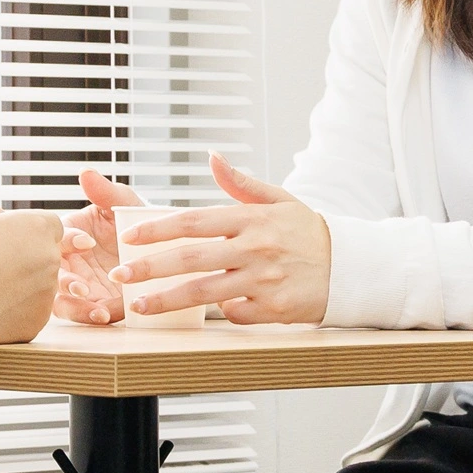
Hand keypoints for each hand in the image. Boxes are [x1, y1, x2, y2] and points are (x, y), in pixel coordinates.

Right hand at [0, 206, 63, 349]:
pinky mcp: (36, 323)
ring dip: (22, 285)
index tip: (9, 240)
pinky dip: (15, 310)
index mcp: (37, 229)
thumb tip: (1, 219)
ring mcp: (45, 295)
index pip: (51, 225)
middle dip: (26, 258)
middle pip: (46, 256)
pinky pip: (30, 311)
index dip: (29, 231)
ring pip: (40, 285)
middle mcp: (49, 260)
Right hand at [54, 168, 147, 324]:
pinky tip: (107, 317)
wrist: (162, 249)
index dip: (66, 241)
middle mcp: (69, 261)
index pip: (57, 237)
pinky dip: (91, 316)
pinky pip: (84, 314)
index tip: (85, 243)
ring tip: (97, 311)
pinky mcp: (94, 305)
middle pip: (51, 274)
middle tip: (81, 287)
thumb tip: (86, 172)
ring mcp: (80, 285)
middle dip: (64, 282)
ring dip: (75, 307)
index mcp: (70, 235)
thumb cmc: (138, 222)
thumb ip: (107, 193)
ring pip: (62, 301)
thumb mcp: (125, 204)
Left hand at [107, 153, 331, 325]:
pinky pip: (234, 313)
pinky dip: (218, 312)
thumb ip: (241, 183)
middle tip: (121, 273)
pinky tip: (203, 314)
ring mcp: (264, 280)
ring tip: (139, 306)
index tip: (129, 236)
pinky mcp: (274, 308)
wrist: (350, 268)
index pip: (195, 221)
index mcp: (251, 219)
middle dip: (150, 267)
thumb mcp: (279, 200)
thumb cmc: (307, 233)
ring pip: (205, 292)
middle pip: (191, 258)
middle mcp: (255, 248)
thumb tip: (212, 157)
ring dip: (168, 299)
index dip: (158, 228)